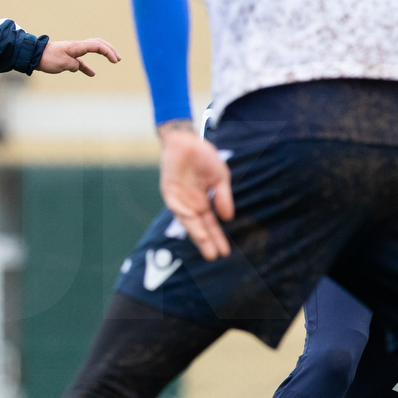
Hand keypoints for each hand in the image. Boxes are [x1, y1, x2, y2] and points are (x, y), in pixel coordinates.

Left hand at [38, 37, 120, 76]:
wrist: (34, 55)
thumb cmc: (47, 58)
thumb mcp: (62, 63)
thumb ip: (74, 65)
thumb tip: (78, 67)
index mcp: (77, 46)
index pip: (98, 46)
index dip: (109, 52)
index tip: (116, 61)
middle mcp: (77, 46)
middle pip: (98, 44)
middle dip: (110, 50)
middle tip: (118, 58)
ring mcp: (73, 51)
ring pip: (92, 49)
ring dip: (103, 53)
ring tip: (113, 60)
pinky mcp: (68, 58)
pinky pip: (81, 61)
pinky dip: (87, 67)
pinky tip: (92, 74)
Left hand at [158, 120, 233, 260]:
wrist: (186, 140)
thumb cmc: (203, 158)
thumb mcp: (220, 178)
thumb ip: (223, 197)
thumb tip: (228, 218)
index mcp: (203, 202)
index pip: (210, 224)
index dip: (217, 238)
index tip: (225, 252)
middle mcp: (190, 204)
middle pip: (198, 227)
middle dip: (206, 241)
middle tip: (214, 256)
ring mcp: (179, 199)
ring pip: (186, 220)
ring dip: (195, 231)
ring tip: (205, 243)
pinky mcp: (169, 190)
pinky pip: (175, 204)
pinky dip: (182, 212)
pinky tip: (191, 219)